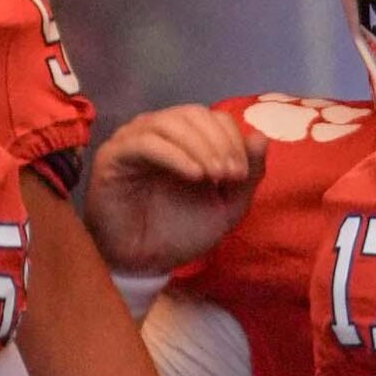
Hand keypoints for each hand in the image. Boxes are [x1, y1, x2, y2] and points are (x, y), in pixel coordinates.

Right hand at [83, 106, 266, 274]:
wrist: (146, 261)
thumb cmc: (183, 231)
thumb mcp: (228, 206)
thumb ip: (249, 175)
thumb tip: (261, 137)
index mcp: (186, 139)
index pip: (214, 117)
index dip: (233, 140)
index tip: (242, 175)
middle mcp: (158, 132)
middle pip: (194, 114)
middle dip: (220, 143)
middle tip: (231, 176)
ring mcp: (133, 140)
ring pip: (170, 122)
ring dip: (200, 147)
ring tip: (214, 177)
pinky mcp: (113, 156)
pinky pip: (145, 143)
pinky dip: (175, 155)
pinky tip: (194, 176)